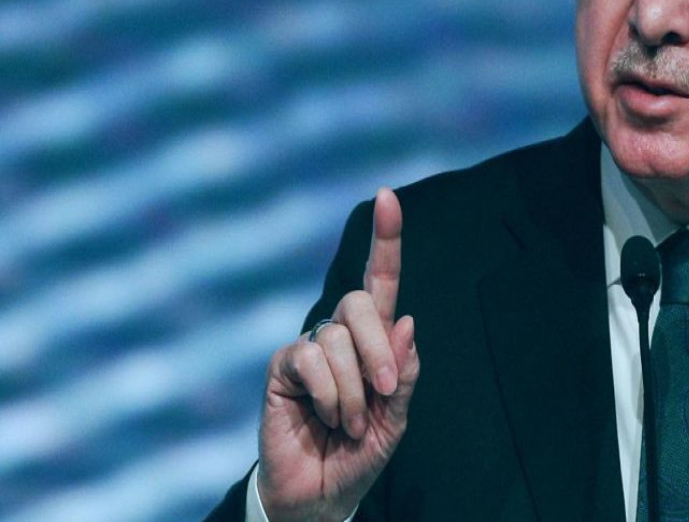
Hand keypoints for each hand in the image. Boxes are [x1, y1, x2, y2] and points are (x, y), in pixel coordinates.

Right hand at [256, 188, 419, 521]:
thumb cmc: (362, 452)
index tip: (388, 196)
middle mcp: (340, 334)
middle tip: (384, 394)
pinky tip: (327, 418)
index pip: (380, 280)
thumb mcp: (398, 416)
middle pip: (362, 303)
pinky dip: (331, 394)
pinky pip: (311, 359)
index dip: (386, 238)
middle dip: (380, 350)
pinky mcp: (282, 367)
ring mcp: (309, 348)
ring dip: (355, 390)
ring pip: (338, 338)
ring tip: (351, 423)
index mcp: (374, 339)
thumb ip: (404, 373)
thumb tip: (406, 321)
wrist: (323, 494)